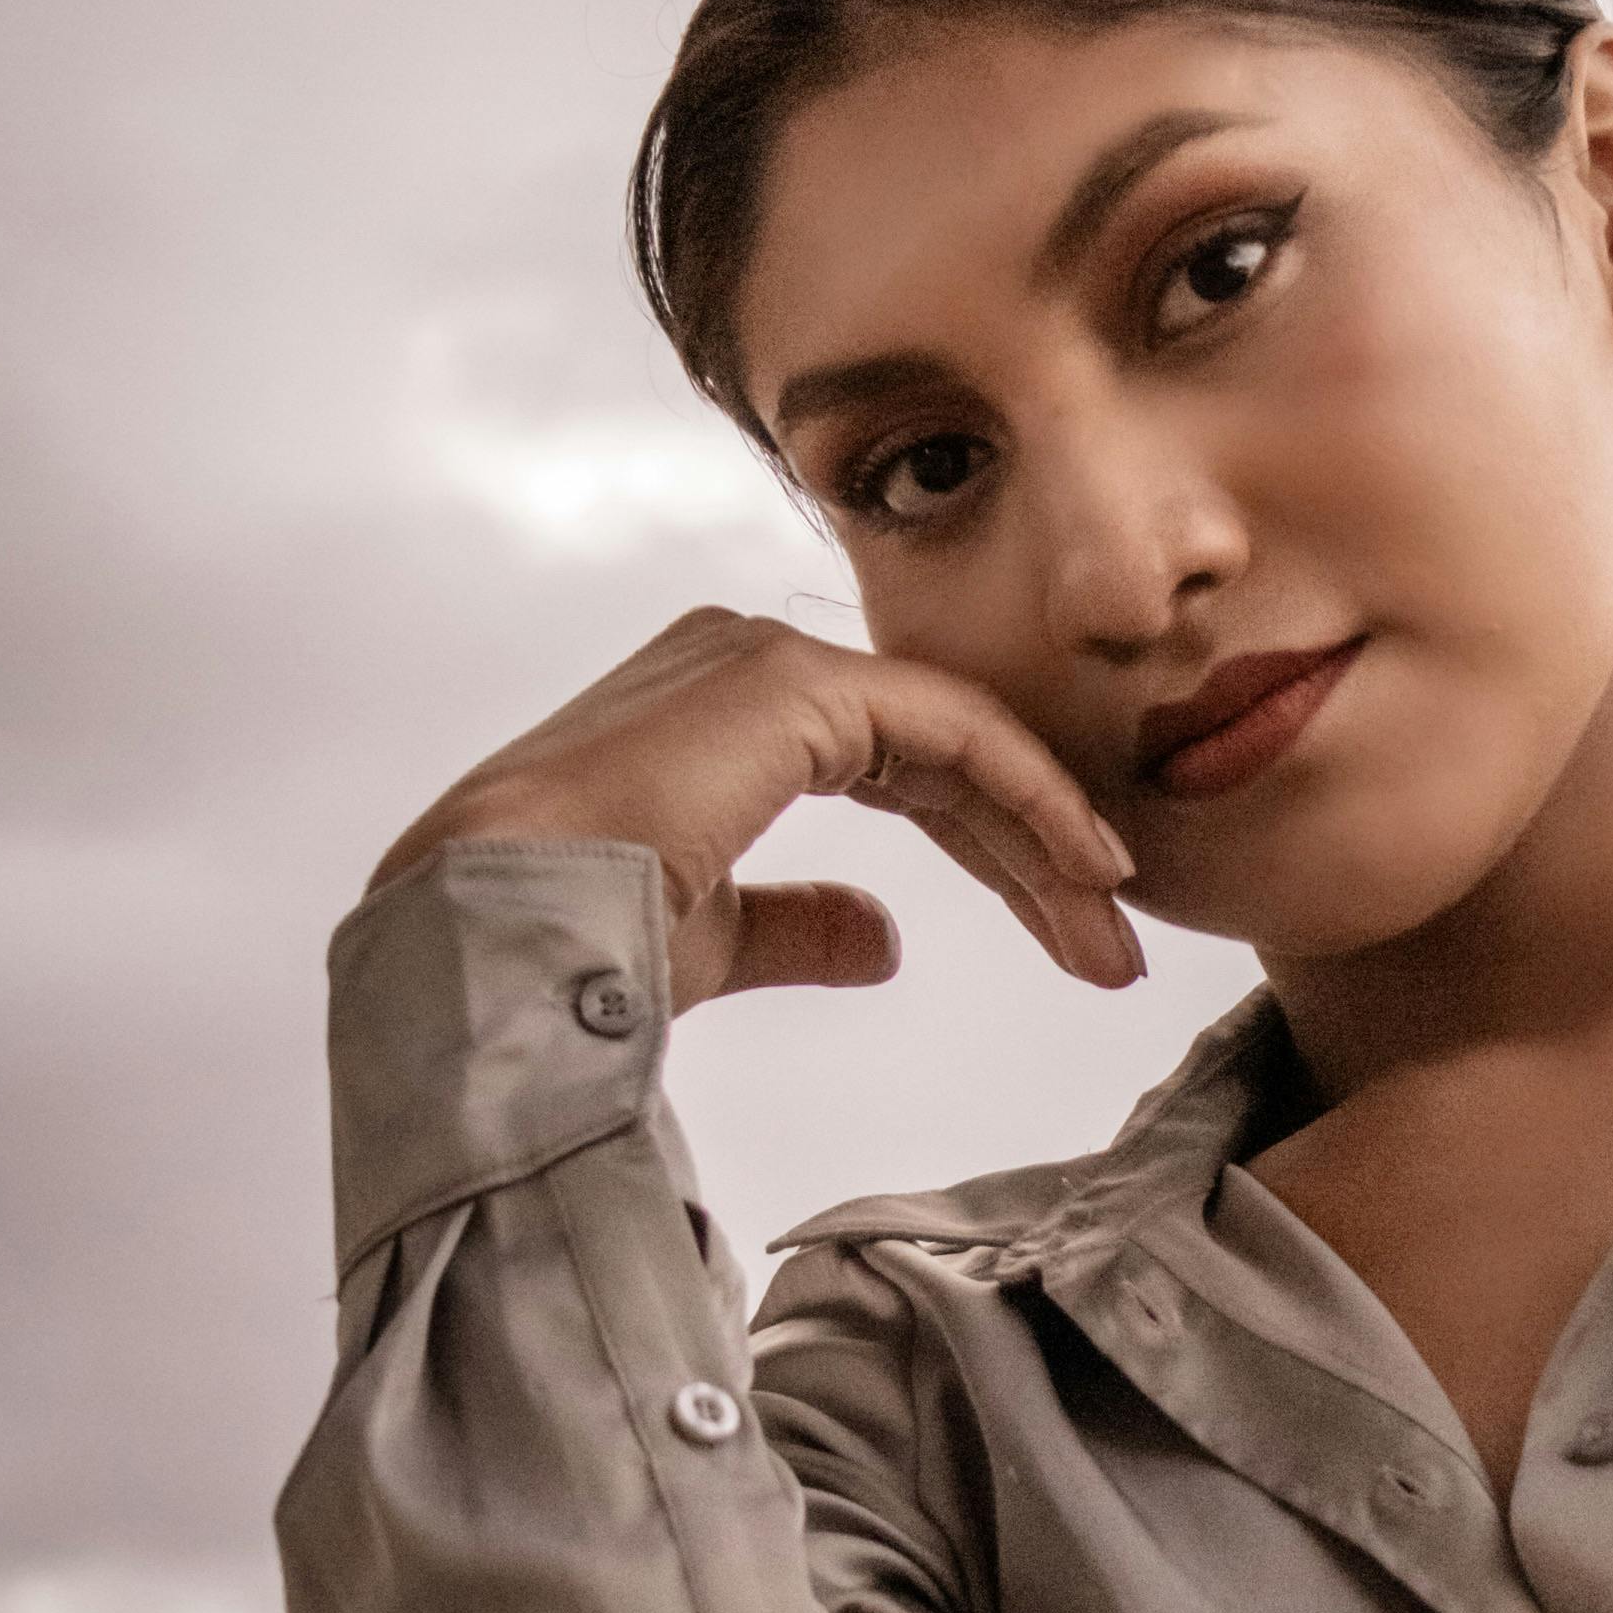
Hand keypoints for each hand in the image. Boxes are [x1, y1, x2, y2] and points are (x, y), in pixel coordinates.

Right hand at [365, 607, 1143, 1006]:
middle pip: (943, 754)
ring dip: (1045, 836)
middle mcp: (747, 664)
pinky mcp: (790, 684)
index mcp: (724, 716)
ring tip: (1109, 933)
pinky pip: (950, 729)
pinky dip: (1026, 794)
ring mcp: (767, 662)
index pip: (903, 768)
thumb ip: (799, 923)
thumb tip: (882, 937)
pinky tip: (1081, 866)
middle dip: (1035, 855)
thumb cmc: (578, 949)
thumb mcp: (713, 937)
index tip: (1072, 930)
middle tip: (1110, 950)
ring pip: (959, 740)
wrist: (502, 939)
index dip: (996, 849)